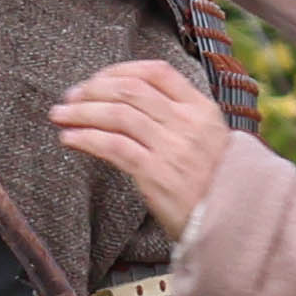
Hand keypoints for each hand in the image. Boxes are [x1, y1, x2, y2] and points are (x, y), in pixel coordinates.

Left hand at [51, 56, 236, 229]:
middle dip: (92, 90)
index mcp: (202, 109)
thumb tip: (126, 104)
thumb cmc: (215, 185)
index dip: (119, 71)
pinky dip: (86, 138)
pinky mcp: (156, 173)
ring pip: (117, 115)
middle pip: (130, 90)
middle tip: (68, 98)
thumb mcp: (208, 141)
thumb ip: (177, 119)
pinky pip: (113, 146)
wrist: (235, 224)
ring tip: (59, 116)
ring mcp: (172, 147)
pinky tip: (69, 139)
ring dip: (81, 112)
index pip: (156, 72)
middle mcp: (187, 123)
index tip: (95, 80)